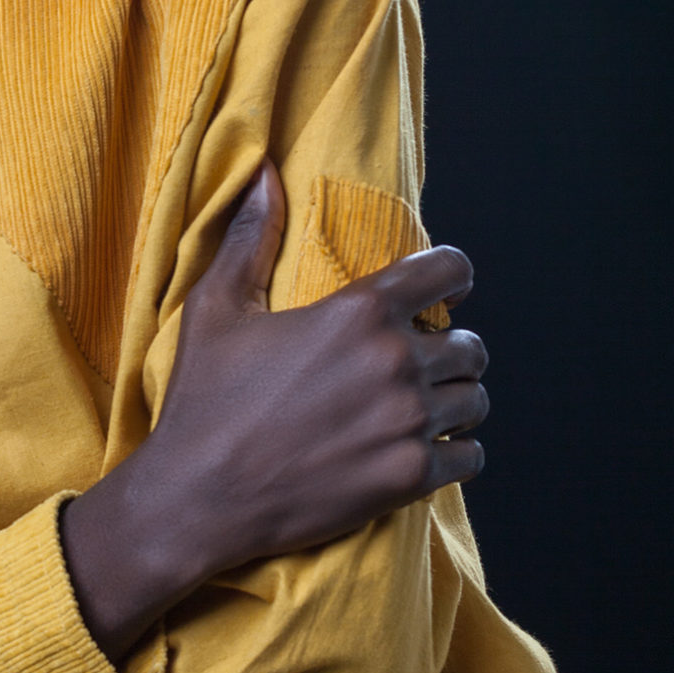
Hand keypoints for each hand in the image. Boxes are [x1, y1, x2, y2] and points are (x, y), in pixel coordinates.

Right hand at [61, 161, 487, 658]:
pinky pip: (471, 458)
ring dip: (455, 404)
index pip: (450, 270)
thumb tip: (261, 175)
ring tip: (421, 412)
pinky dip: (455, 455)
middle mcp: (395, 363)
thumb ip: (250, 238)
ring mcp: (407, 423)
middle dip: (449, 353)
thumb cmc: (204, 402)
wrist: (197, 498)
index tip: (443, 295)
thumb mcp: (216, 309)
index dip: (452, 277)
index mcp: (359, 313)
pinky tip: (423, 453)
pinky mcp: (409, 478)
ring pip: (476, 401)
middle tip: (417, 369)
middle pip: (471, 346)